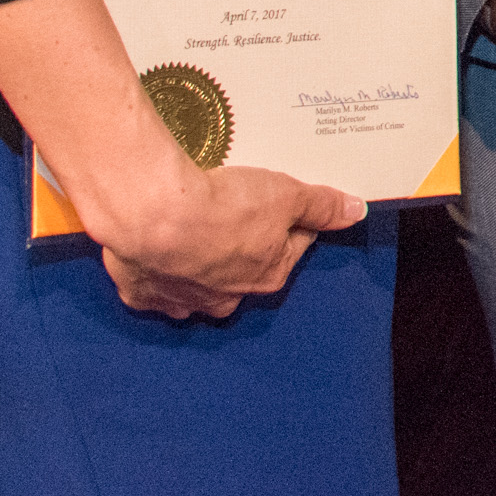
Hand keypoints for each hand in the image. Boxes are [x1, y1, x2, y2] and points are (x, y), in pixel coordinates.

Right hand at [97, 161, 364, 320]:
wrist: (155, 216)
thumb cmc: (223, 208)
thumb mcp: (287, 196)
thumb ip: (322, 206)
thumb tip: (355, 211)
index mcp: (266, 276)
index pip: (291, 245)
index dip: (289, 218)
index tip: (279, 200)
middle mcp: (225, 297)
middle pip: (243, 268)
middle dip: (241, 244)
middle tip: (229, 209)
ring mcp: (180, 299)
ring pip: (196, 284)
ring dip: (196, 262)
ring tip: (189, 224)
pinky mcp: (141, 293)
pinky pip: (151, 286)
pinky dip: (153, 269)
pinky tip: (153, 245)